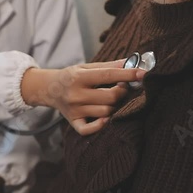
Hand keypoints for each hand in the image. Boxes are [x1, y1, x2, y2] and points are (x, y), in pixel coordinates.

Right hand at [21, 60, 145, 135]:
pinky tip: (106, 118)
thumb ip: (109, 66)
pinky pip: (89, 130)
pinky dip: (100, 125)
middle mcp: (76, 94)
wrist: (49, 89)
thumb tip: (133, 62)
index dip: (128, 74)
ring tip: (113, 99)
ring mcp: (75, 110)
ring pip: (106, 112)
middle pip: (110, 97)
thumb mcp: (86, 67)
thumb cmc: (71, 76)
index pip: (108, 75)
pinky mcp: (74, 122)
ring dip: (115, 106)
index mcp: (79, 77)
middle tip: (123, 87)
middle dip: (122, 92)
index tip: (143, 73)